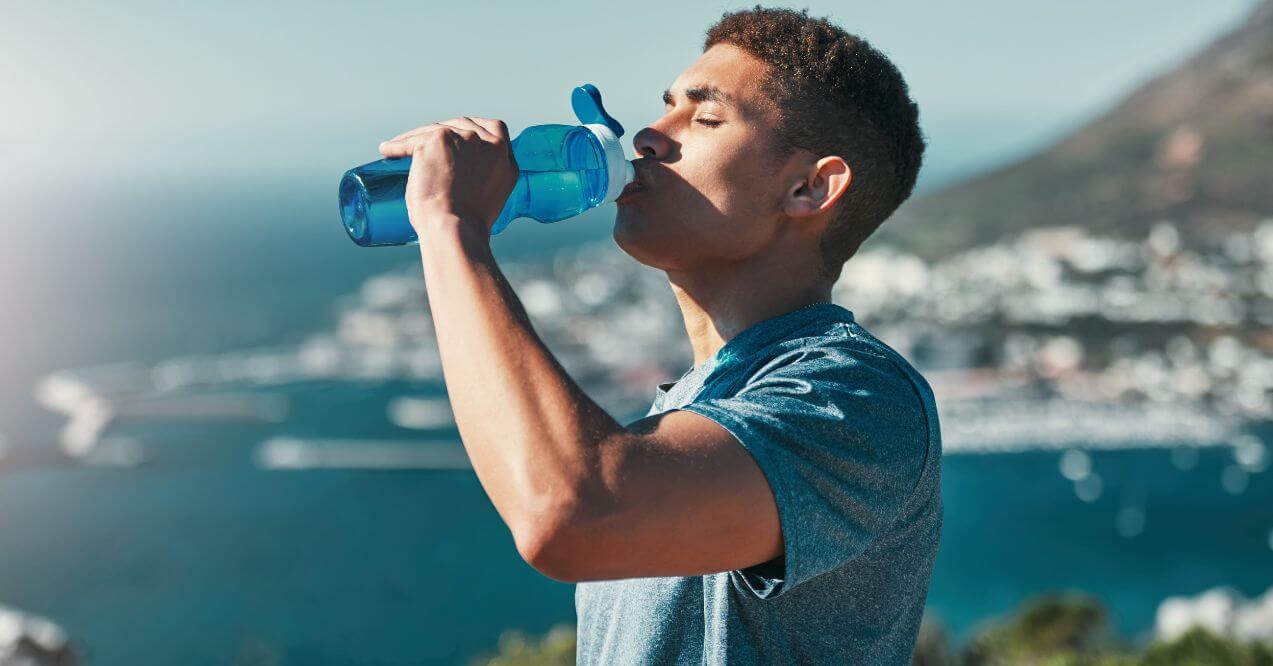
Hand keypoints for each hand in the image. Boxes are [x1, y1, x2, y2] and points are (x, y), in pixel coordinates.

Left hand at [379, 117, 518, 236]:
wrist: (454, 228)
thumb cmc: (464, 226)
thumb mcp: (486, 198)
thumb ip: (481, 180)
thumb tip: (458, 176)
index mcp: (506, 161)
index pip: (494, 131)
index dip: (473, 131)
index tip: (457, 137)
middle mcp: (491, 145)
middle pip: (464, 124)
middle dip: (443, 129)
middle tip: (425, 141)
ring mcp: (466, 139)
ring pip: (435, 130)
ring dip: (416, 138)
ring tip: (398, 148)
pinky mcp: (440, 139)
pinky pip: (413, 139)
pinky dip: (397, 146)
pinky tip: (387, 150)